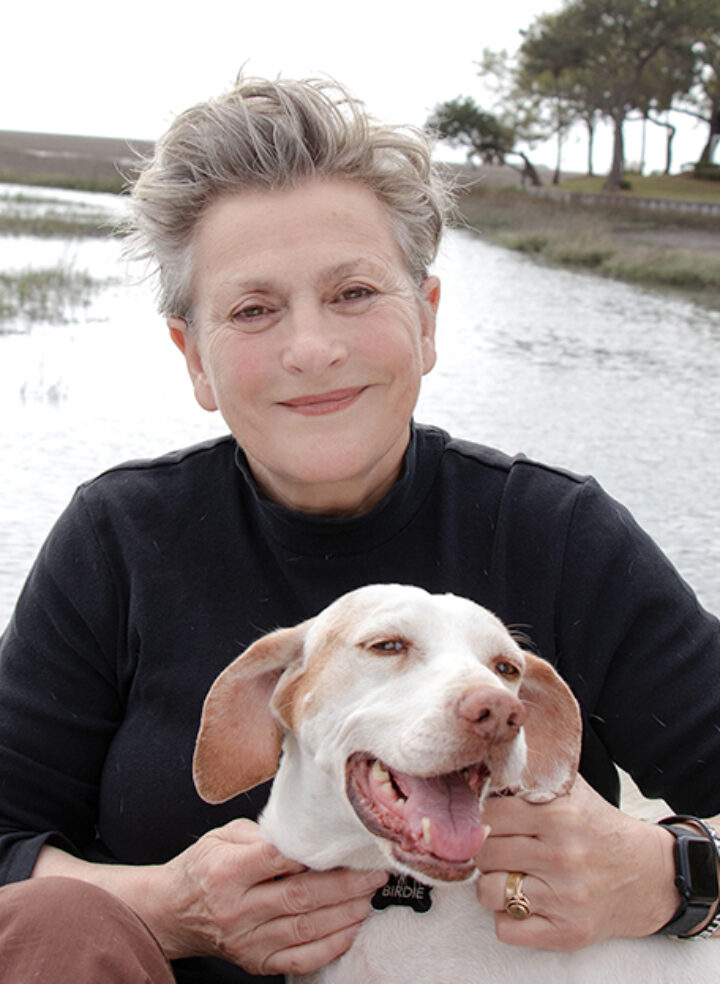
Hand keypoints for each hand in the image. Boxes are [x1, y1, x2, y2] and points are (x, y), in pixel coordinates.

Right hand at [157, 818, 387, 974]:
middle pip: (301, 896)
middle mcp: (237, 909)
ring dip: (345, 913)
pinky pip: (300, 959)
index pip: (278, 859)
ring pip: (306, 928)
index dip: (316, 852)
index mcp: (227, 871)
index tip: (346, 844)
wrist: (172, 913)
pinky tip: (351, 929)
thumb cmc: (203, 867)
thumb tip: (305, 830)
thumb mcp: (223, 836)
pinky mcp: (255, 962)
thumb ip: (262, 834)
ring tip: (369, 897)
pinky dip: (330, 946)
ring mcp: (247, 940)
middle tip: (373, 873)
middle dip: (346, 884)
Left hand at [474, 776, 677, 950]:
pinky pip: (506, 929)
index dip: (482, 817)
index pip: (489, 814)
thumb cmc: (600, 829)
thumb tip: (485, 766)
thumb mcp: (572, 791)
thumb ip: (532, 776)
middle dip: (485, 851)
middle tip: (499, 849)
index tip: (488, 821)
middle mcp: (562, 856)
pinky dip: (507, 917)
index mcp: (560, 815)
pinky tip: (524, 902)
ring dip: (492, 885)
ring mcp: (565, 898)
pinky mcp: (567, 933)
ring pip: (488, 892)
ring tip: (511, 875)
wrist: (650, 876)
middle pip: (484, 853)